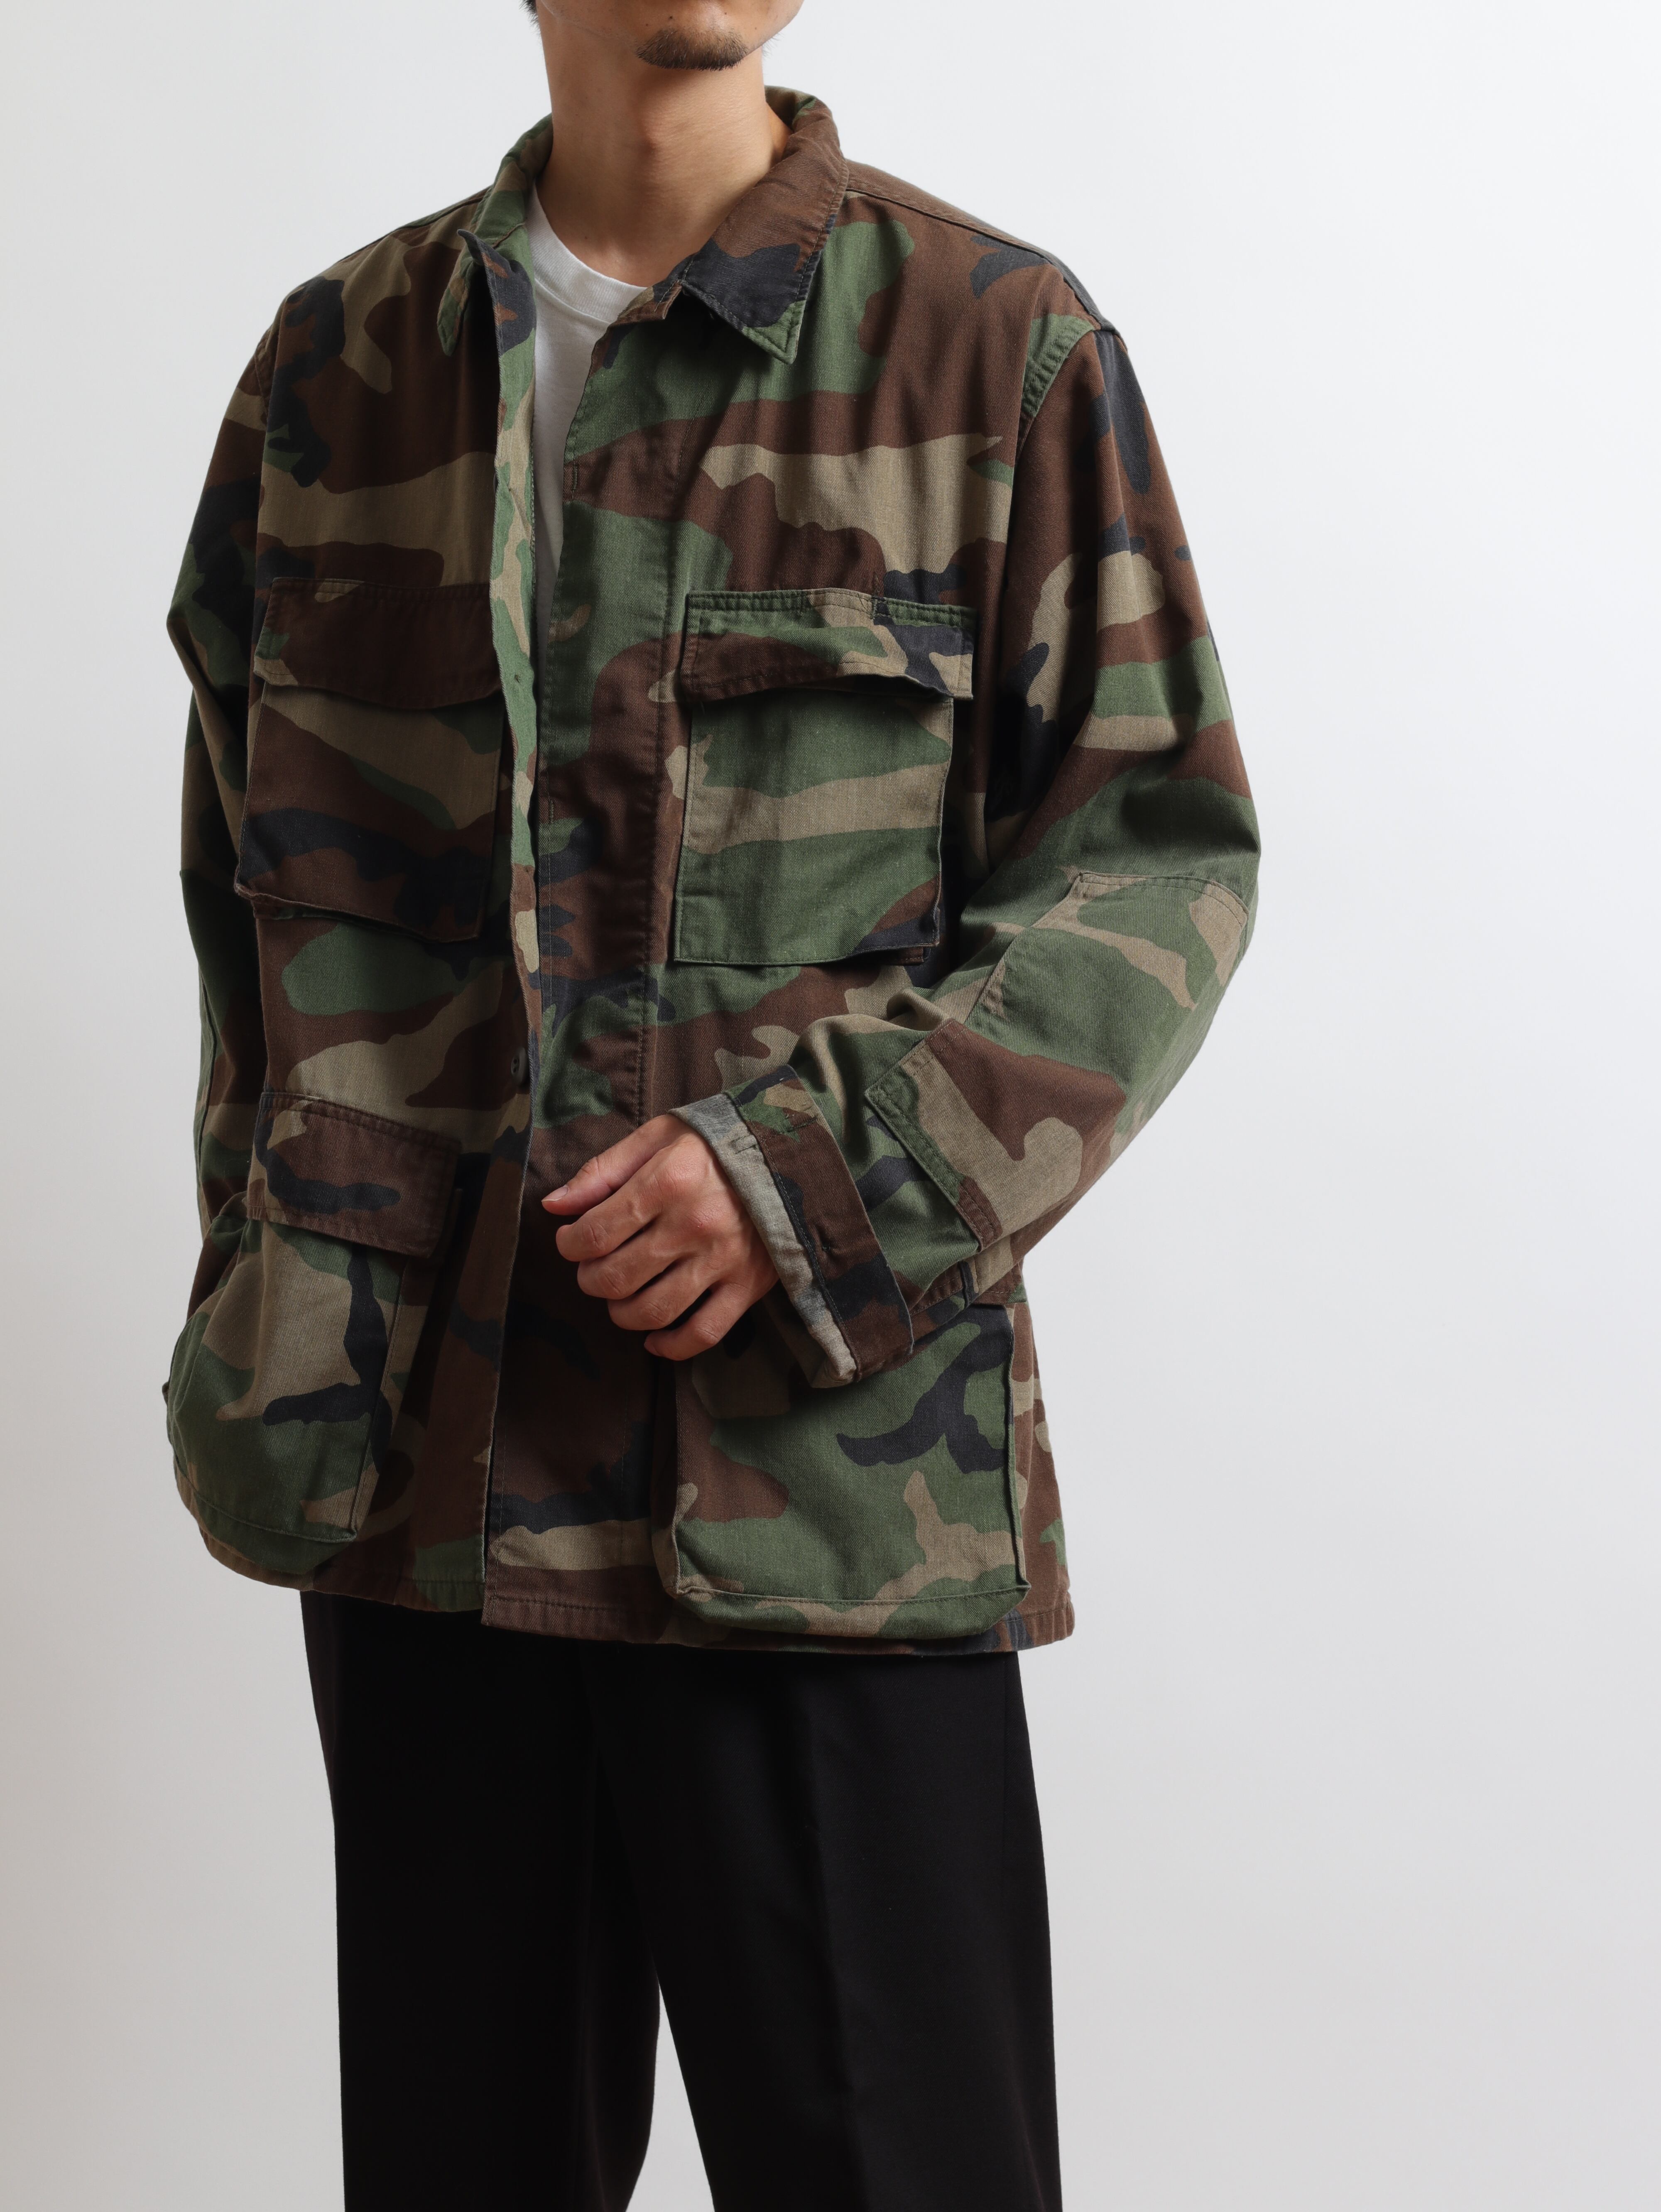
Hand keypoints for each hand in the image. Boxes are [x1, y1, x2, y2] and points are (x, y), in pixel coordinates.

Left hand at [542, 1115, 778, 1359]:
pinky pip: (703, 1333)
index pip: (595, 1233)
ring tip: (619, 1296)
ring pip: (653, 1311)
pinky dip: (671, 1346)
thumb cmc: (718, 1142)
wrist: (794, 1155)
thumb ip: (603, 1171)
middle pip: (616, 1278)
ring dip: (621, 1312)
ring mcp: (724, 1260)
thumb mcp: (659, 1137)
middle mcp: (694, 1224)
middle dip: (590, 1279)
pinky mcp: (748, 1285)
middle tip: (593, 1268)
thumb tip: (554, 1206)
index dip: (570, 1245)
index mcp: (668, 1181)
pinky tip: (653, 1338)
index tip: (571, 1241)